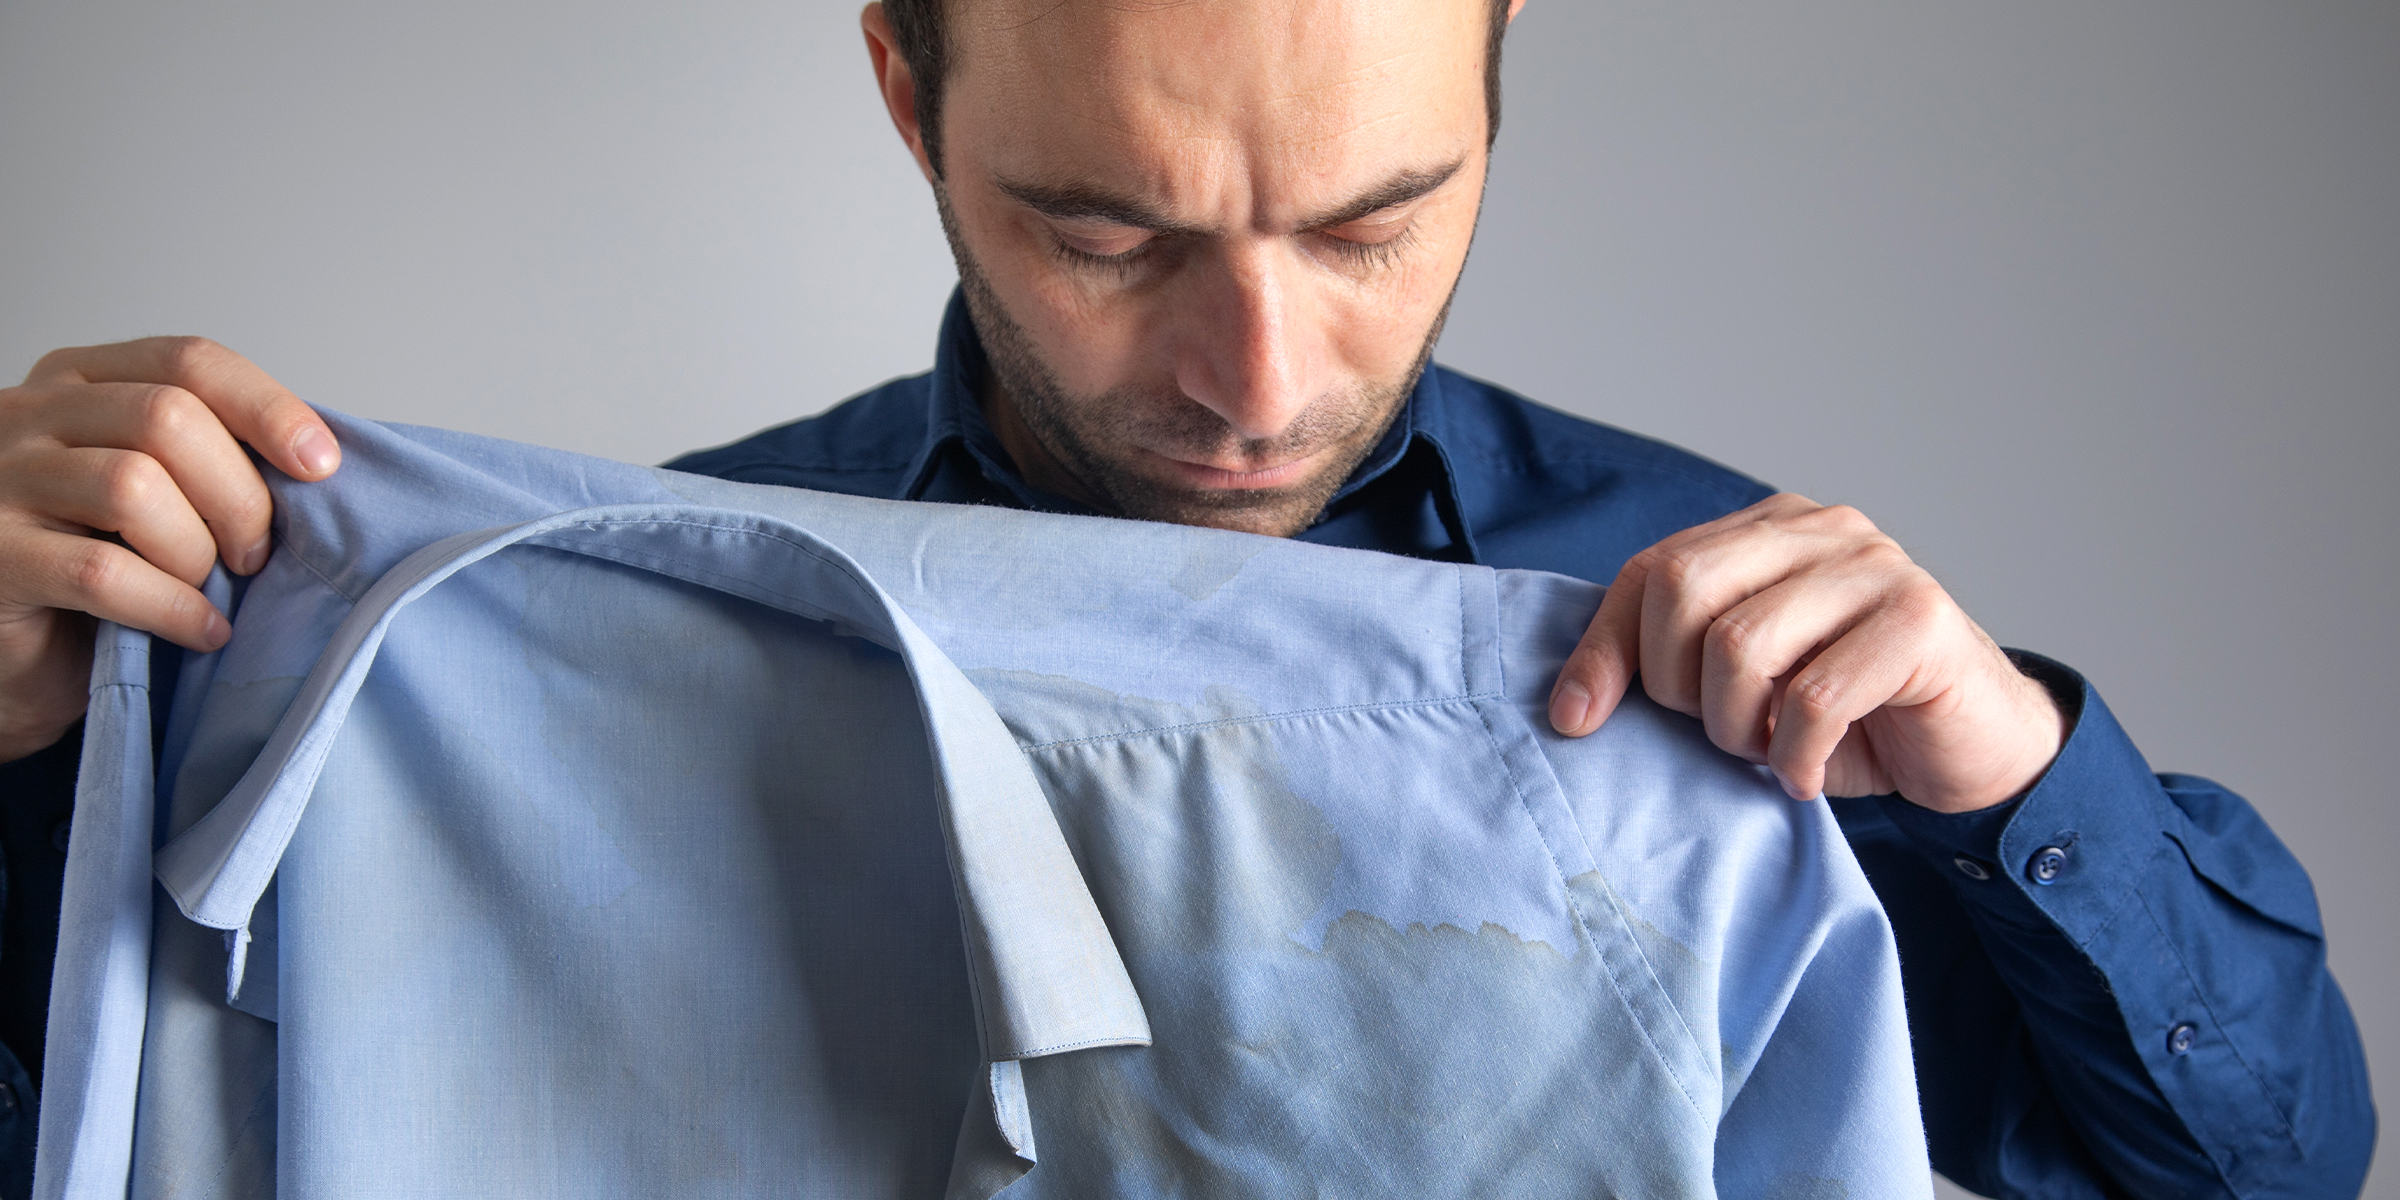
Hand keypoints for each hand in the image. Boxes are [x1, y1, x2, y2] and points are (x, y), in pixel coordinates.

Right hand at [0, 338, 339, 762]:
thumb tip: (319, 457)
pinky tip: (200, 629)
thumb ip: (209, 457)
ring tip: (210, 588)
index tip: (321, 464)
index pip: (189, 362)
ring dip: (196, 550)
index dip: (267, 408)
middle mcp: (28, 416)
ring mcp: (0, 482)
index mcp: (80, 382)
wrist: (9, 652)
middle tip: (254, 554)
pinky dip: (173, 606)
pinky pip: (103, 572)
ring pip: (132, 486)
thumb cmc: (94, 566)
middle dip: (238, 495)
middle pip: (167, 418)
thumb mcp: (156, 490)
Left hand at [1546, 494, 2065, 812]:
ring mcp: (1876, 567)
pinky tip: (1803, 775)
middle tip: (1718, 735)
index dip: (1604, 648)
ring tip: (1765, 752)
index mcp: (1768, 530)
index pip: (1651, 569)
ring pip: (1741, 644)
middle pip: (1684, 589)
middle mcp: (1821, 529)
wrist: (1976, 751)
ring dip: (1736, 726)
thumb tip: (1571, 704)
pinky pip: (1813, 696)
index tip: (1576, 720)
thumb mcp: (1745, 690)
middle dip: (1677, 686)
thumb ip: (1678, 664)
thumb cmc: (1851, 720)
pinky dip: (1793, 755)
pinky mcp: (1919, 621)